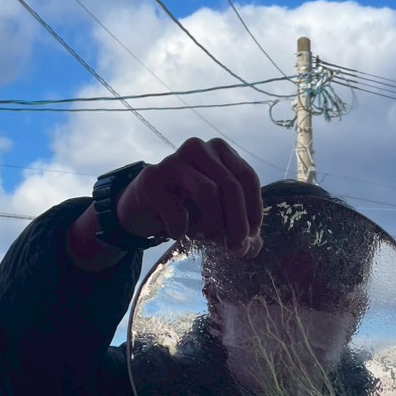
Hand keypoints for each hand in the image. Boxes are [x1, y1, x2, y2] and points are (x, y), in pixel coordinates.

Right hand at [116, 138, 262, 257]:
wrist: (142, 209)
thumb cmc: (186, 208)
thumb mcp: (217, 215)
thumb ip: (240, 229)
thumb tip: (253, 247)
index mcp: (219, 150)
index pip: (247, 178)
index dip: (253, 212)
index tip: (250, 238)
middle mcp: (198, 148)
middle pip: (231, 186)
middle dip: (238, 223)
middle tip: (235, 248)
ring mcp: (173, 161)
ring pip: (208, 192)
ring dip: (213, 224)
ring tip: (206, 238)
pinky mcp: (151, 179)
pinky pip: (177, 211)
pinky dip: (181, 230)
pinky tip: (176, 233)